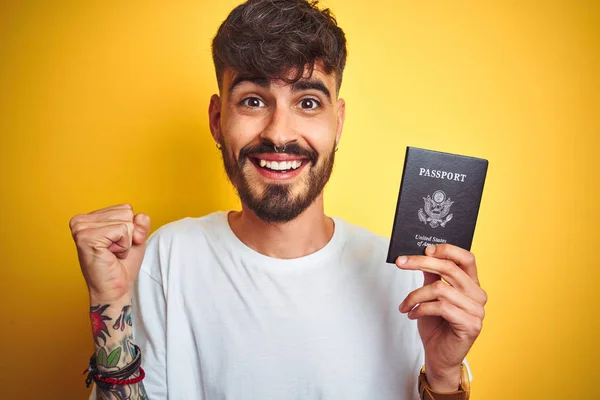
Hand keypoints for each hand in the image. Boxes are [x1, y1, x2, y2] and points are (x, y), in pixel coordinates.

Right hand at [69, 204, 150, 302]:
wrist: (115, 289)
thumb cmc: (122, 265)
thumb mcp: (136, 239)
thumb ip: (140, 223)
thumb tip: (141, 215)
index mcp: (89, 218)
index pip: (125, 208)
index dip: (130, 228)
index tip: (118, 244)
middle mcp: (80, 221)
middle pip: (126, 212)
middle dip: (129, 234)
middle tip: (115, 251)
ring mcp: (81, 228)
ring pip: (126, 221)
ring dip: (125, 241)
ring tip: (112, 253)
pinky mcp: (87, 238)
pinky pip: (123, 230)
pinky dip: (123, 245)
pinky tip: (111, 255)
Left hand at [396, 244, 486, 390]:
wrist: (439, 356)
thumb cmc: (436, 325)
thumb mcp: (430, 296)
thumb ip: (432, 276)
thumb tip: (423, 255)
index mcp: (472, 284)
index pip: (466, 258)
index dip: (447, 250)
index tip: (425, 250)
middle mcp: (478, 295)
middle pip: (449, 268)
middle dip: (420, 262)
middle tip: (400, 262)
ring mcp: (477, 311)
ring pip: (440, 289)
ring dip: (415, 295)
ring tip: (406, 305)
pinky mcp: (470, 325)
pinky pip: (441, 307)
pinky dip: (420, 309)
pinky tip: (412, 314)